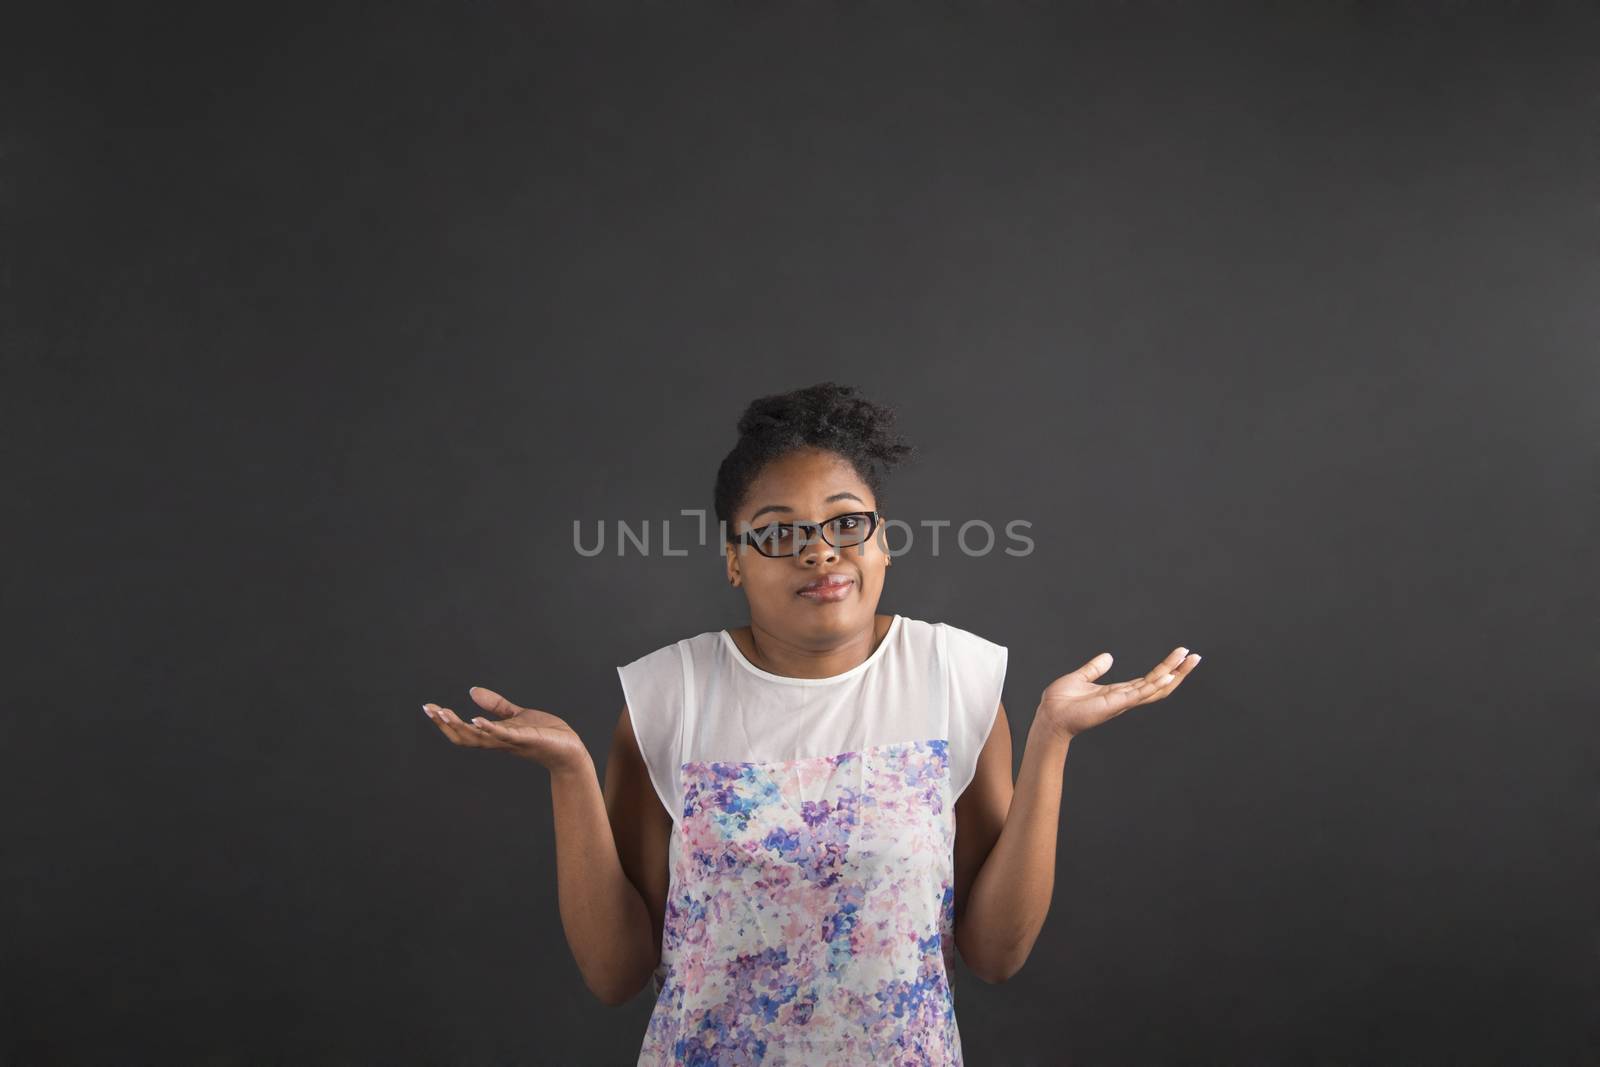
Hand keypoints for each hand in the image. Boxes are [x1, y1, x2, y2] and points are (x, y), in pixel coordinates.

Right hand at [422, 687, 590, 774]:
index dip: (445, 721)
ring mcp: (511, 741)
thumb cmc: (545, 734)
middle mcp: (498, 741)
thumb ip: (495, 705)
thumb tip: (472, 691)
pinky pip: (504, 735)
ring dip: (460, 726)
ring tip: (444, 713)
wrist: (569, 748)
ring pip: (479, 737)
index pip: (463, 731)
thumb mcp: (516, 715)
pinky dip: (489, 728)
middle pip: (465, 737)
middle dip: (445, 724)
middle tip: (429, 710)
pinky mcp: (526, 738)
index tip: (429, 708)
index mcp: (495, 736)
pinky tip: (476, 720)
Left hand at [1036, 647, 1200, 739]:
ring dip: (1173, 674)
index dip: (1166, 668)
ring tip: (1189, 660)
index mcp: (1118, 691)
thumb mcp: (1081, 678)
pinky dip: (1154, 685)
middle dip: (1178, 671)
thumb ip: (1095, 668)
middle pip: (1159, 684)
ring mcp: (1122, 701)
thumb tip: (1108, 656)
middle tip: (1195, 657)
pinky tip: (1168, 676)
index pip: (1149, 680)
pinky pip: (1139, 694)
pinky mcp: (1115, 704)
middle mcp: (1124, 697)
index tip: (1181, 655)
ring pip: (1155, 687)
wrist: (1049, 716)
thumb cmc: (1061, 701)